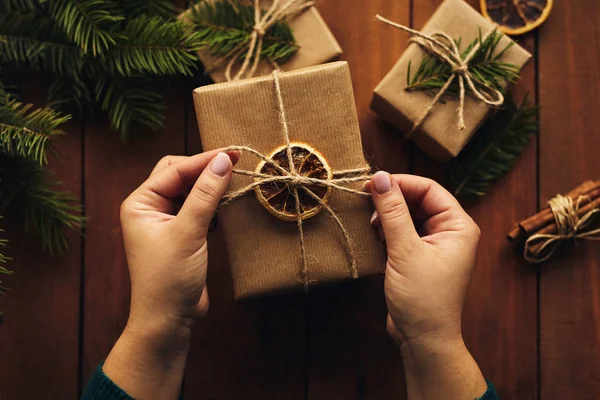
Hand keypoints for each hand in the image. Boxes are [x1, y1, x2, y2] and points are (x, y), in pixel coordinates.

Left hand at [120, 150, 238, 332]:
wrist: (168, 320)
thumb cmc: (168, 278)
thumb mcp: (188, 232)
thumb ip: (205, 195)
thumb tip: (223, 162)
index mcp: (140, 203)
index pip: (174, 170)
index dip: (204, 160)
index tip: (233, 154)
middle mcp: (150, 208)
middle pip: (180, 174)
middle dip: (205, 169)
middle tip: (235, 163)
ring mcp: (167, 221)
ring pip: (191, 190)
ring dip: (211, 187)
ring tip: (233, 183)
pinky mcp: (183, 234)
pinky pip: (199, 208)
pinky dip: (213, 204)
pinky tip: (225, 207)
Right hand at [367, 172, 486, 398]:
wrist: (423, 340)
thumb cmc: (423, 298)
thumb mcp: (405, 250)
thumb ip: (392, 212)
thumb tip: (379, 178)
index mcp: (458, 226)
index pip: (428, 189)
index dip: (400, 183)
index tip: (371, 184)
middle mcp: (449, 232)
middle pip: (418, 200)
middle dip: (391, 200)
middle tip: (366, 202)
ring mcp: (434, 245)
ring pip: (407, 215)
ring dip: (387, 216)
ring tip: (371, 224)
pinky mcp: (419, 257)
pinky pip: (402, 232)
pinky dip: (387, 231)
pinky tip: (374, 236)